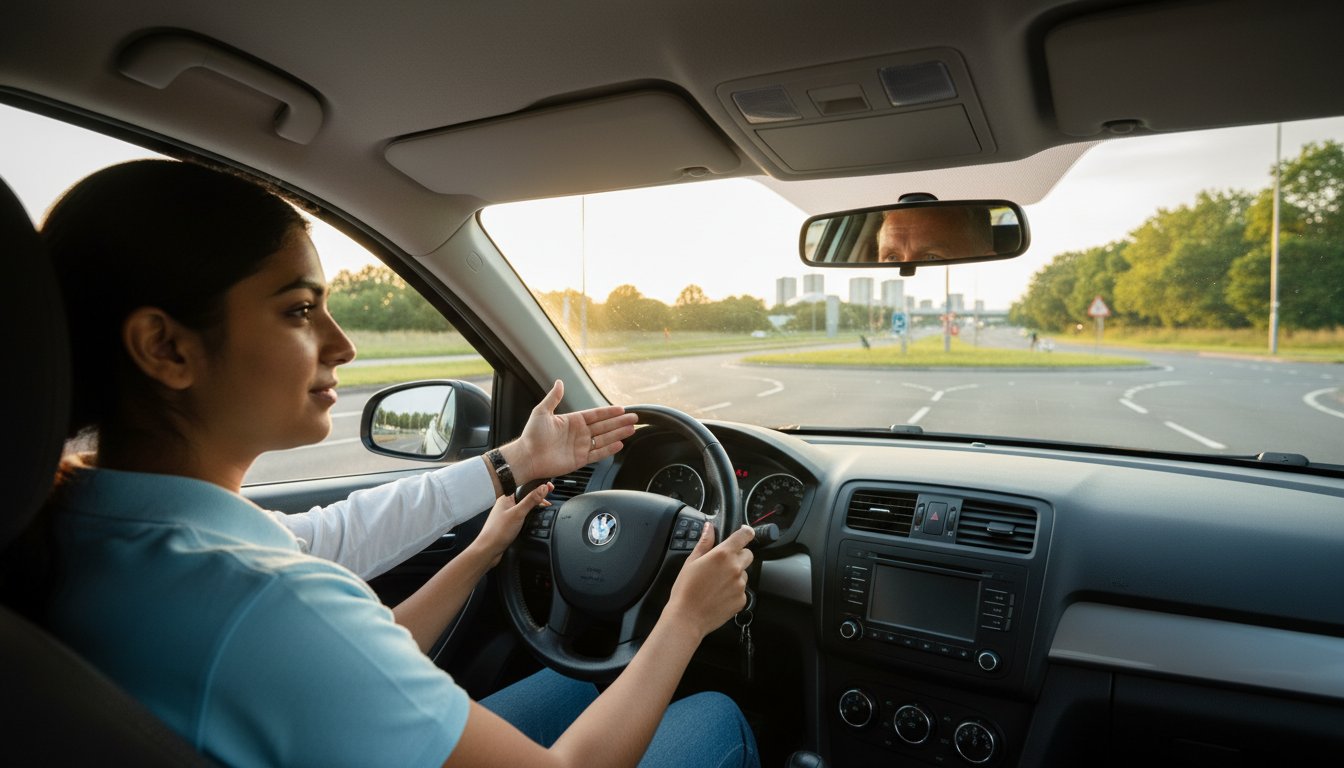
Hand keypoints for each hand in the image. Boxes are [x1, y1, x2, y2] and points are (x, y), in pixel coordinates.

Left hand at [473, 481, 551, 567]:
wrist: (489, 550)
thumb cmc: (498, 532)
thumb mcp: (519, 513)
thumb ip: (532, 499)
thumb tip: (543, 488)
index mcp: (506, 497)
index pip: (525, 486)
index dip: (538, 486)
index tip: (550, 488)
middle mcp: (506, 504)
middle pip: (526, 496)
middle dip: (538, 498)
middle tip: (548, 502)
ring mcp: (507, 514)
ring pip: (524, 507)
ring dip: (534, 507)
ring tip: (544, 508)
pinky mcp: (509, 523)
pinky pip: (522, 515)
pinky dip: (529, 516)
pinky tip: (533, 519)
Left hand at [504, 380, 637, 484]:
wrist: (527, 457)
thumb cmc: (532, 435)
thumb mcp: (542, 411)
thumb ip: (554, 397)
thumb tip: (560, 382)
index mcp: (572, 421)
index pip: (595, 415)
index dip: (609, 412)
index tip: (622, 409)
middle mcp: (578, 433)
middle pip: (604, 426)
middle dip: (619, 422)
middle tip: (634, 418)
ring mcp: (580, 447)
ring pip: (604, 439)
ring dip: (618, 434)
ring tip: (631, 429)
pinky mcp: (580, 460)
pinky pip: (598, 453)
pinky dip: (609, 449)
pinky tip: (620, 444)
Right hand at [664, 523, 754, 638]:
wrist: (687, 618)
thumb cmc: (686, 590)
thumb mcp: (691, 561)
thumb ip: (704, 542)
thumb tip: (709, 528)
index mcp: (723, 554)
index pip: (744, 536)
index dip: (746, 532)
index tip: (745, 533)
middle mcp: (735, 568)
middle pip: (748, 555)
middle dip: (738, 556)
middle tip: (722, 565)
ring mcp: (741, 585)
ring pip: (744, 574)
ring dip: (735, 575)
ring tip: (717, 584)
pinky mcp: (742, 600)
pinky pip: (742, 590)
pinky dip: (734, 591)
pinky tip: (719, 595)